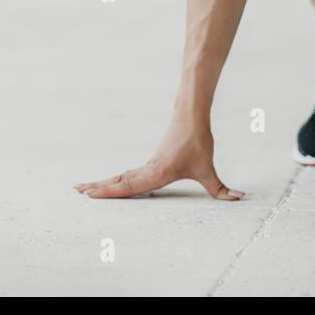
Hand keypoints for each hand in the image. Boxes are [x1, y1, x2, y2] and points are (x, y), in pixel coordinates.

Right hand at [74, 124, 243, 200]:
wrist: (191, 115)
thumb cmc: (197, 141)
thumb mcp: (208, 169)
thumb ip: (220, 188)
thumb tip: (238, 199)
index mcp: (155, 173)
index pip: (128, 186)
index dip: (109, 192)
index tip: (89, 195)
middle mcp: (147, 169)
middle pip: (118, 181)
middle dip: (98, 188)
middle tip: (76, 192)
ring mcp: (148, 165)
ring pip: (121, 177)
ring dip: (103, 183)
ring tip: (83, 189)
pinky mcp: (151, 162)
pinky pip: (128, 173)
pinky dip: (116, 180)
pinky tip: (111, 183)